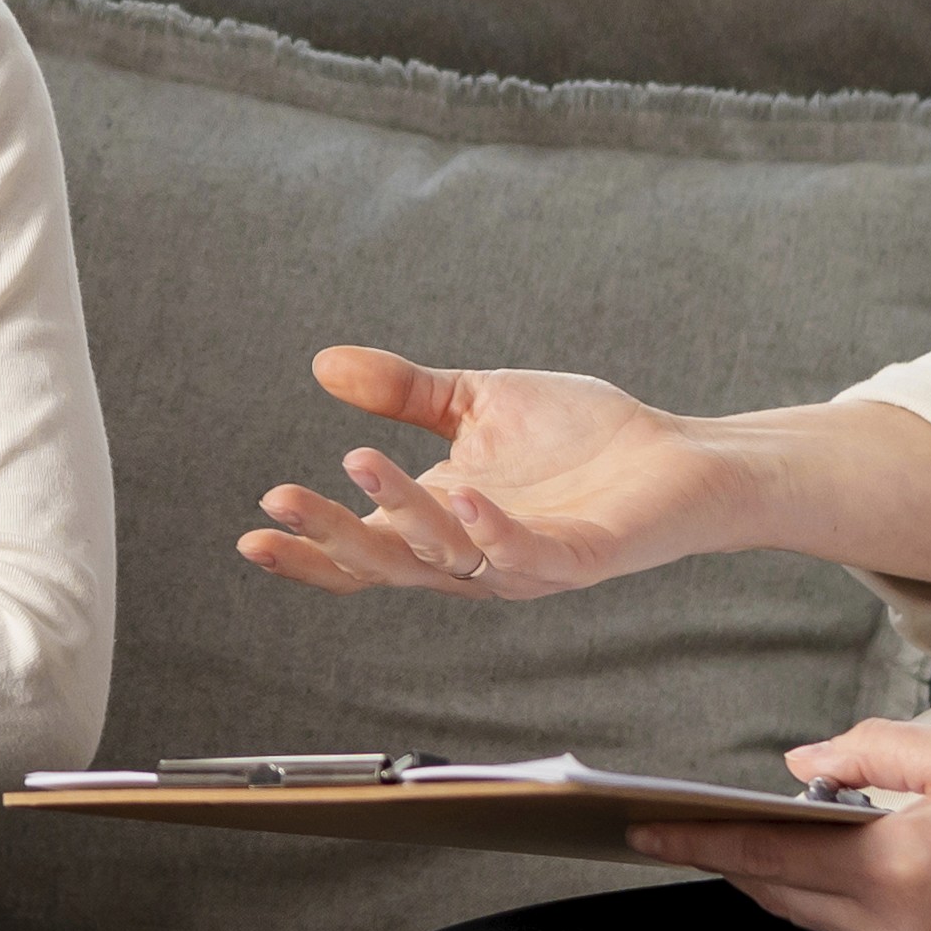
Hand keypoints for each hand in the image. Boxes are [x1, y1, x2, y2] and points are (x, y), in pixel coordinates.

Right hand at [238, 346, 742, 600]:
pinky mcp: (577, 559)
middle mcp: (472, 558)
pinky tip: (465, 496)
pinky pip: (524, 556)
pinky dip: (492, 532)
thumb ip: (404, 391)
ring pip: (445, 559)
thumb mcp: (476, 402)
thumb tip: (323, 364)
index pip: (361, 554)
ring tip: (361, 462)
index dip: (307, 552)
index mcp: (440, 526)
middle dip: (329, 537)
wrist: (678, 456)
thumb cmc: (583, 437)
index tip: (252, 536)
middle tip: (280, 500)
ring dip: (401, 515)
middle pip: (385, 566)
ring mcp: (522, 564)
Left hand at [630, 721, 930, 930]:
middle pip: (783, 894)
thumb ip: (875, 751)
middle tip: (665, 825)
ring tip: (729, 836)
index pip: (769, 852)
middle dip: (725, 859)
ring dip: (777, 879)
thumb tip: (803, 764)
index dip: (694, 837)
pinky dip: (829, 896)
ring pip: (821, 918)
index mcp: (904, 869)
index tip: (632, 825)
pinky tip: (821, 859)